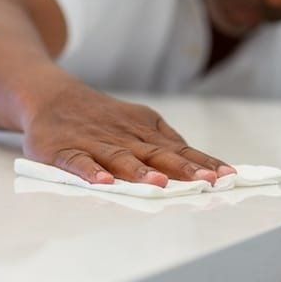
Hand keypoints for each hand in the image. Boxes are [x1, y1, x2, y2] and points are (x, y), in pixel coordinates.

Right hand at [22, 81, 235, 186]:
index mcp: (144, 131)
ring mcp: (95, 143)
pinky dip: (91, 173)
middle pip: (157, 154)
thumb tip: (199, 163)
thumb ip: (165, 142)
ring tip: (160, 185)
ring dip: (140, 172)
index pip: (180, 149)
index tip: (227, 176)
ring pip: (121, 159)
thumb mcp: (138, 122)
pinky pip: (79, 163)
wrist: (52, 96)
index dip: (203, 163)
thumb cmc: (102, 117)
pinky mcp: (65, 151)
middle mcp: (124, 137)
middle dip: (183, 169)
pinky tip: (104, 183)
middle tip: (206, 181)